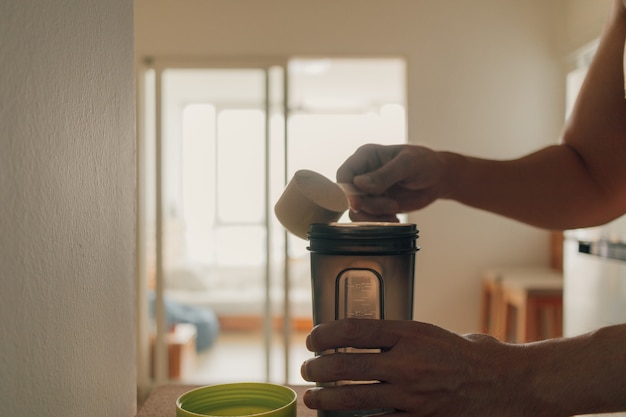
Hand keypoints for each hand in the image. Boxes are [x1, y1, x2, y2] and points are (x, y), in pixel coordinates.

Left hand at [300, 319, 565, 416]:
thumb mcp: (432, 332)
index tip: (312, 339)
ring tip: (313, 397)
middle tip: (306, 370)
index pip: (356, 329)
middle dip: (319, 368)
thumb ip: (400, 335)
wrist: (506, 384)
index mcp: (410, 333)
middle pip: (347, 365)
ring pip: (355, 398)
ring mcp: (412, 394)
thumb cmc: (469, 354)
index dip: (326, 334)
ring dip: (327, 398)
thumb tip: (366, 337)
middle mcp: (408, 362)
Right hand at [335, 144, 447, 221]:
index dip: (346, 191)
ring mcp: (368, 190)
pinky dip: (379, 222)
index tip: (358, 204)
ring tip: (395, 212)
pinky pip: (368, 218)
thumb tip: (359, 184)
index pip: (344, 174)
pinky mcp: (376, 204)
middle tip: (393, 205)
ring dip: (374, 216)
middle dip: (369, 206)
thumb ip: (384, 174)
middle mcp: (363, 173)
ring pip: (357, 210)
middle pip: (350, 196)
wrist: (438, 179)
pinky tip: (394, 219)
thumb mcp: (407, 164)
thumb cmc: (425, 163)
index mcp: (365, 156)